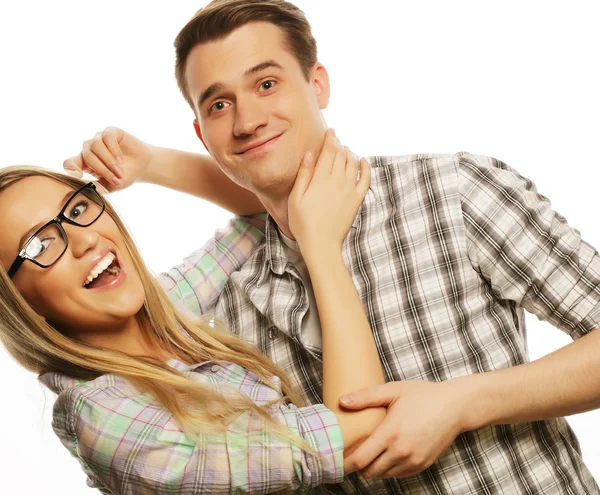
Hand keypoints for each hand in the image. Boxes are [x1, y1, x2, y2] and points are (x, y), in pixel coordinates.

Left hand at [63, 126, 153, 191]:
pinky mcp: (110, 132)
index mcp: (84, 163)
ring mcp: (99, 139)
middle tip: (116, 178)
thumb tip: (84, 189)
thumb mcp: (109, 186)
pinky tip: (121, 159)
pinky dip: (114, 150)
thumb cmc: (124, 177)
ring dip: (108, 160)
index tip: (79, 177)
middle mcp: (89, 149)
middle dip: (102, 169)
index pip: (69, 163)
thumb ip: (96, 187)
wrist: (143, 167)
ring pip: (95, 146)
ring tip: (120, 170)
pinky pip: (107, 138)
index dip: (71, 169)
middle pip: (87, 156)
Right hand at [288, 129, 370, 254]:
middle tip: (335, 139)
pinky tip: (364, 160)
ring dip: (350, 153)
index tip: (330, 132)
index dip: (330, 139)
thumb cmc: (303, 223)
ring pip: (353, 163)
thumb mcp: (296, 198)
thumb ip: (303, 175)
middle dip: (339, 144)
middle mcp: (337, 181)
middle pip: (341, 155)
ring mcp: (349, 190)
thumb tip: (309, 154)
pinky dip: (366, 167)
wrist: (322, 244)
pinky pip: (366, 178)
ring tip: (345, 149)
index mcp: (320, 179)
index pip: (329, 151)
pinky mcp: (357, 199)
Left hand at [340, 380, 469, 478]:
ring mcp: (414, 461)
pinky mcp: (423, 465)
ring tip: (368, 453)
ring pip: (385, 475)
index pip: (361, 459)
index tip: (337, 458)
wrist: (455, 406)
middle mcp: (402, 452)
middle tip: (351, 454)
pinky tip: (387, 454)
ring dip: (374, 468)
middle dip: (358, 466)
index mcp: (391, 434)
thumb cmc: (423, 395)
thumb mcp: (393, 390)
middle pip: (370, 471)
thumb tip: (342, 401)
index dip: (346, 463)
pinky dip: (390, 469)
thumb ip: (366, 397)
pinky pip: (400, 474)